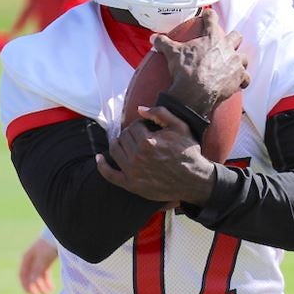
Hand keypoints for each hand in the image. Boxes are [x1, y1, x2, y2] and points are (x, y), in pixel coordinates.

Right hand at [18, 238, 58, 293]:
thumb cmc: (49, 245)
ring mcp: (39, 260)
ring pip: (38, 277)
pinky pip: (44, 274)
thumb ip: (36, 272)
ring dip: (42, 286)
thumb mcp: (43, 260)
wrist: (60, 234)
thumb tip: (31, 285)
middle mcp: (31, 260)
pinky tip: (51, 288)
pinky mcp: (47, 261)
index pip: (23, 275)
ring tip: (48, 293)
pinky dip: (47, 281)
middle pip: (30, 277)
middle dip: (35, 287)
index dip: (25, 285)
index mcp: (26, 258)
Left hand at [96, 105, 214, 204]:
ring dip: (118, 144)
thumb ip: (160, 113)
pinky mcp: (132, 185)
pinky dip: (102, 165)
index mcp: (148, 141)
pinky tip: (99, 158)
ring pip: (115, 151)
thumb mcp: (180, 127)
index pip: (133, 126)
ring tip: (125, 143)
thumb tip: (139, 109)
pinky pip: (110, 175)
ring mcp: (133, 172)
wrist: (194, 180)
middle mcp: (137, 157)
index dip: (140, 125)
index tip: (147, 129)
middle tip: (139, 137)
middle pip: (123, 137)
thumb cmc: (188, 152)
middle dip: (130, 134)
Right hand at [154, 9, 248, 115]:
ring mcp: (235, 63)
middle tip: (227, 42)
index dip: (209, 15)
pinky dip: (242, 80)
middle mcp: (227, 47)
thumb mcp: (171, 53)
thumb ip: (163, 42)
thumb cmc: (185, 69)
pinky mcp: (239, 79)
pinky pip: (245, 78)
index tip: (207, 14)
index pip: (212, 19)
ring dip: (239, 60)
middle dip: (233, 38)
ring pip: (244, 58)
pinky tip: (239, 82)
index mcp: (212, 37)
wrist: (195, 92)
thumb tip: (153, 38)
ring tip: (234, 64)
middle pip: (236, 36)